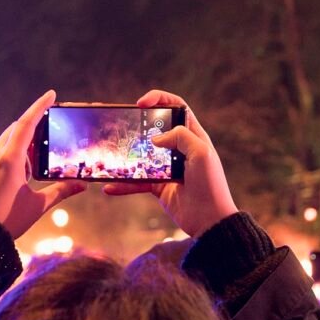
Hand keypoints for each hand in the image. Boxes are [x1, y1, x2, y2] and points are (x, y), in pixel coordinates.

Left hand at [0, 90, 86, 237]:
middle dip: (34, 126)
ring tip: (40, 160)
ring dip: (25, 144)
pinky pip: (0, 153)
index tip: (51, 94)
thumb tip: (82, 185)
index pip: (26, 123)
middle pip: (16, 129)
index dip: (40, 106)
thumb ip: (61, 191)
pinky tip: (25, 172)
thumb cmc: (6, 220)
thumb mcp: (37, 205)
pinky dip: (15, 155)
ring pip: (8, 141)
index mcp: (10, 158)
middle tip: (51, 129)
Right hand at [101, 90, 237, 236]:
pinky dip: (123, 185)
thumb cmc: (210, 185)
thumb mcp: (201, 153)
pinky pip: (137, 182)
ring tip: (111, 156)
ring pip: (142, 156)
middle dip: (137, 126)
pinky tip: (109, 187)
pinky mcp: (159, 186)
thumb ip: (181, 137)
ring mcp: (168, 168)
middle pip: (155, 129)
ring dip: (126, 156)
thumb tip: (155, 138)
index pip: (177, 107)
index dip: (159, 99)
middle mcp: (179, 149)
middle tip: (121, 127)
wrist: (210, 221)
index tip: (140, 103)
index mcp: (193, 136)